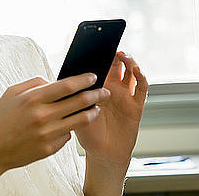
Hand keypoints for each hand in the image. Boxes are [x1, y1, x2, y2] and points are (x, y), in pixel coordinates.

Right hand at [0, 73, 109, 173]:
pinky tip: (68, 125)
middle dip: (96, 95)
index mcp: (33, 98)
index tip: (93, 76)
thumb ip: (34, 83)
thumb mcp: (12, 93)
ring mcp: (47, 134)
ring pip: (80, 121)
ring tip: (96, 109)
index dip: (83, 80)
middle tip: (104, 92)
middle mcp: (42, 116)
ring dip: (92, 113)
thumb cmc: (1, 118)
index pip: (67, 86)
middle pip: (79, 102)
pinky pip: (68, 136)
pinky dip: (70, 129)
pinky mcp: (49, 149)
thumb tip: (54, 81)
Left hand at [74, 52, 148, 166]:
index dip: (101, 55)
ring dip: (129, 62)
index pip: (101, 66)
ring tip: (124, 56)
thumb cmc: (88, 133)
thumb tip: (56, 79)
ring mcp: (125, 96)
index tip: (98, 44)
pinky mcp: (136, 106)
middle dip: (115, 55)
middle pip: (117, 66)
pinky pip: (141, 89)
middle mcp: (112, 89)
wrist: (103, 154)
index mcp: (97, 88)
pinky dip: (141, 78)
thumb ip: (72, 96)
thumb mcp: (75, 112)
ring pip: (131, 73)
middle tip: (112, 48)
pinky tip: (137, 71)